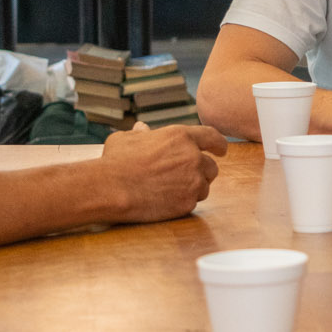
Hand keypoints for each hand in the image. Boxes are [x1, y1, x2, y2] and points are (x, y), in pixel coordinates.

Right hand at [101, 124, 227, 221]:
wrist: (110, 188)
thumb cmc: (115, 161)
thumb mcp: (127, 139)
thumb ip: (141, 134)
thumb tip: (143, 129)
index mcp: (181, 137)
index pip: (213, 137)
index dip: (218, 144)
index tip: (221, 150)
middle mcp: (192, 157)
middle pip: (212, 167)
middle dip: (202, 172)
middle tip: (186, 177)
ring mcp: (192, 181)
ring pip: (204, 187)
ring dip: (193, 189)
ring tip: (171, 190)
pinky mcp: (187, 203)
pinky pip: (193, 203)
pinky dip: (183, 203)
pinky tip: (166, 201)